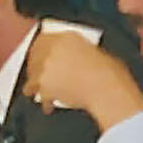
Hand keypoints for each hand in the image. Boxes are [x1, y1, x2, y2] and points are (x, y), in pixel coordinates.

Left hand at [20, 31, 142, 130]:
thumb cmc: (109, 73)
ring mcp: (46, 68)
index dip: (40, 49)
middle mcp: (53, 49)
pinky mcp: (44, 87)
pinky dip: (45, 102)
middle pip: (34, 57)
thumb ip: (77, 49)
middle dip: (36, 67)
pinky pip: (40, 95)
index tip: (39, 55)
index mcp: (67, 37)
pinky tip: (49, 105)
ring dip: (35, 84)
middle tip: (38, 75)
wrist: (106, 89)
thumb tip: (72, 57)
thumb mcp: (96, 51)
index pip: (43, 39)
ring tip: (38, 92)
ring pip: (33, 77)